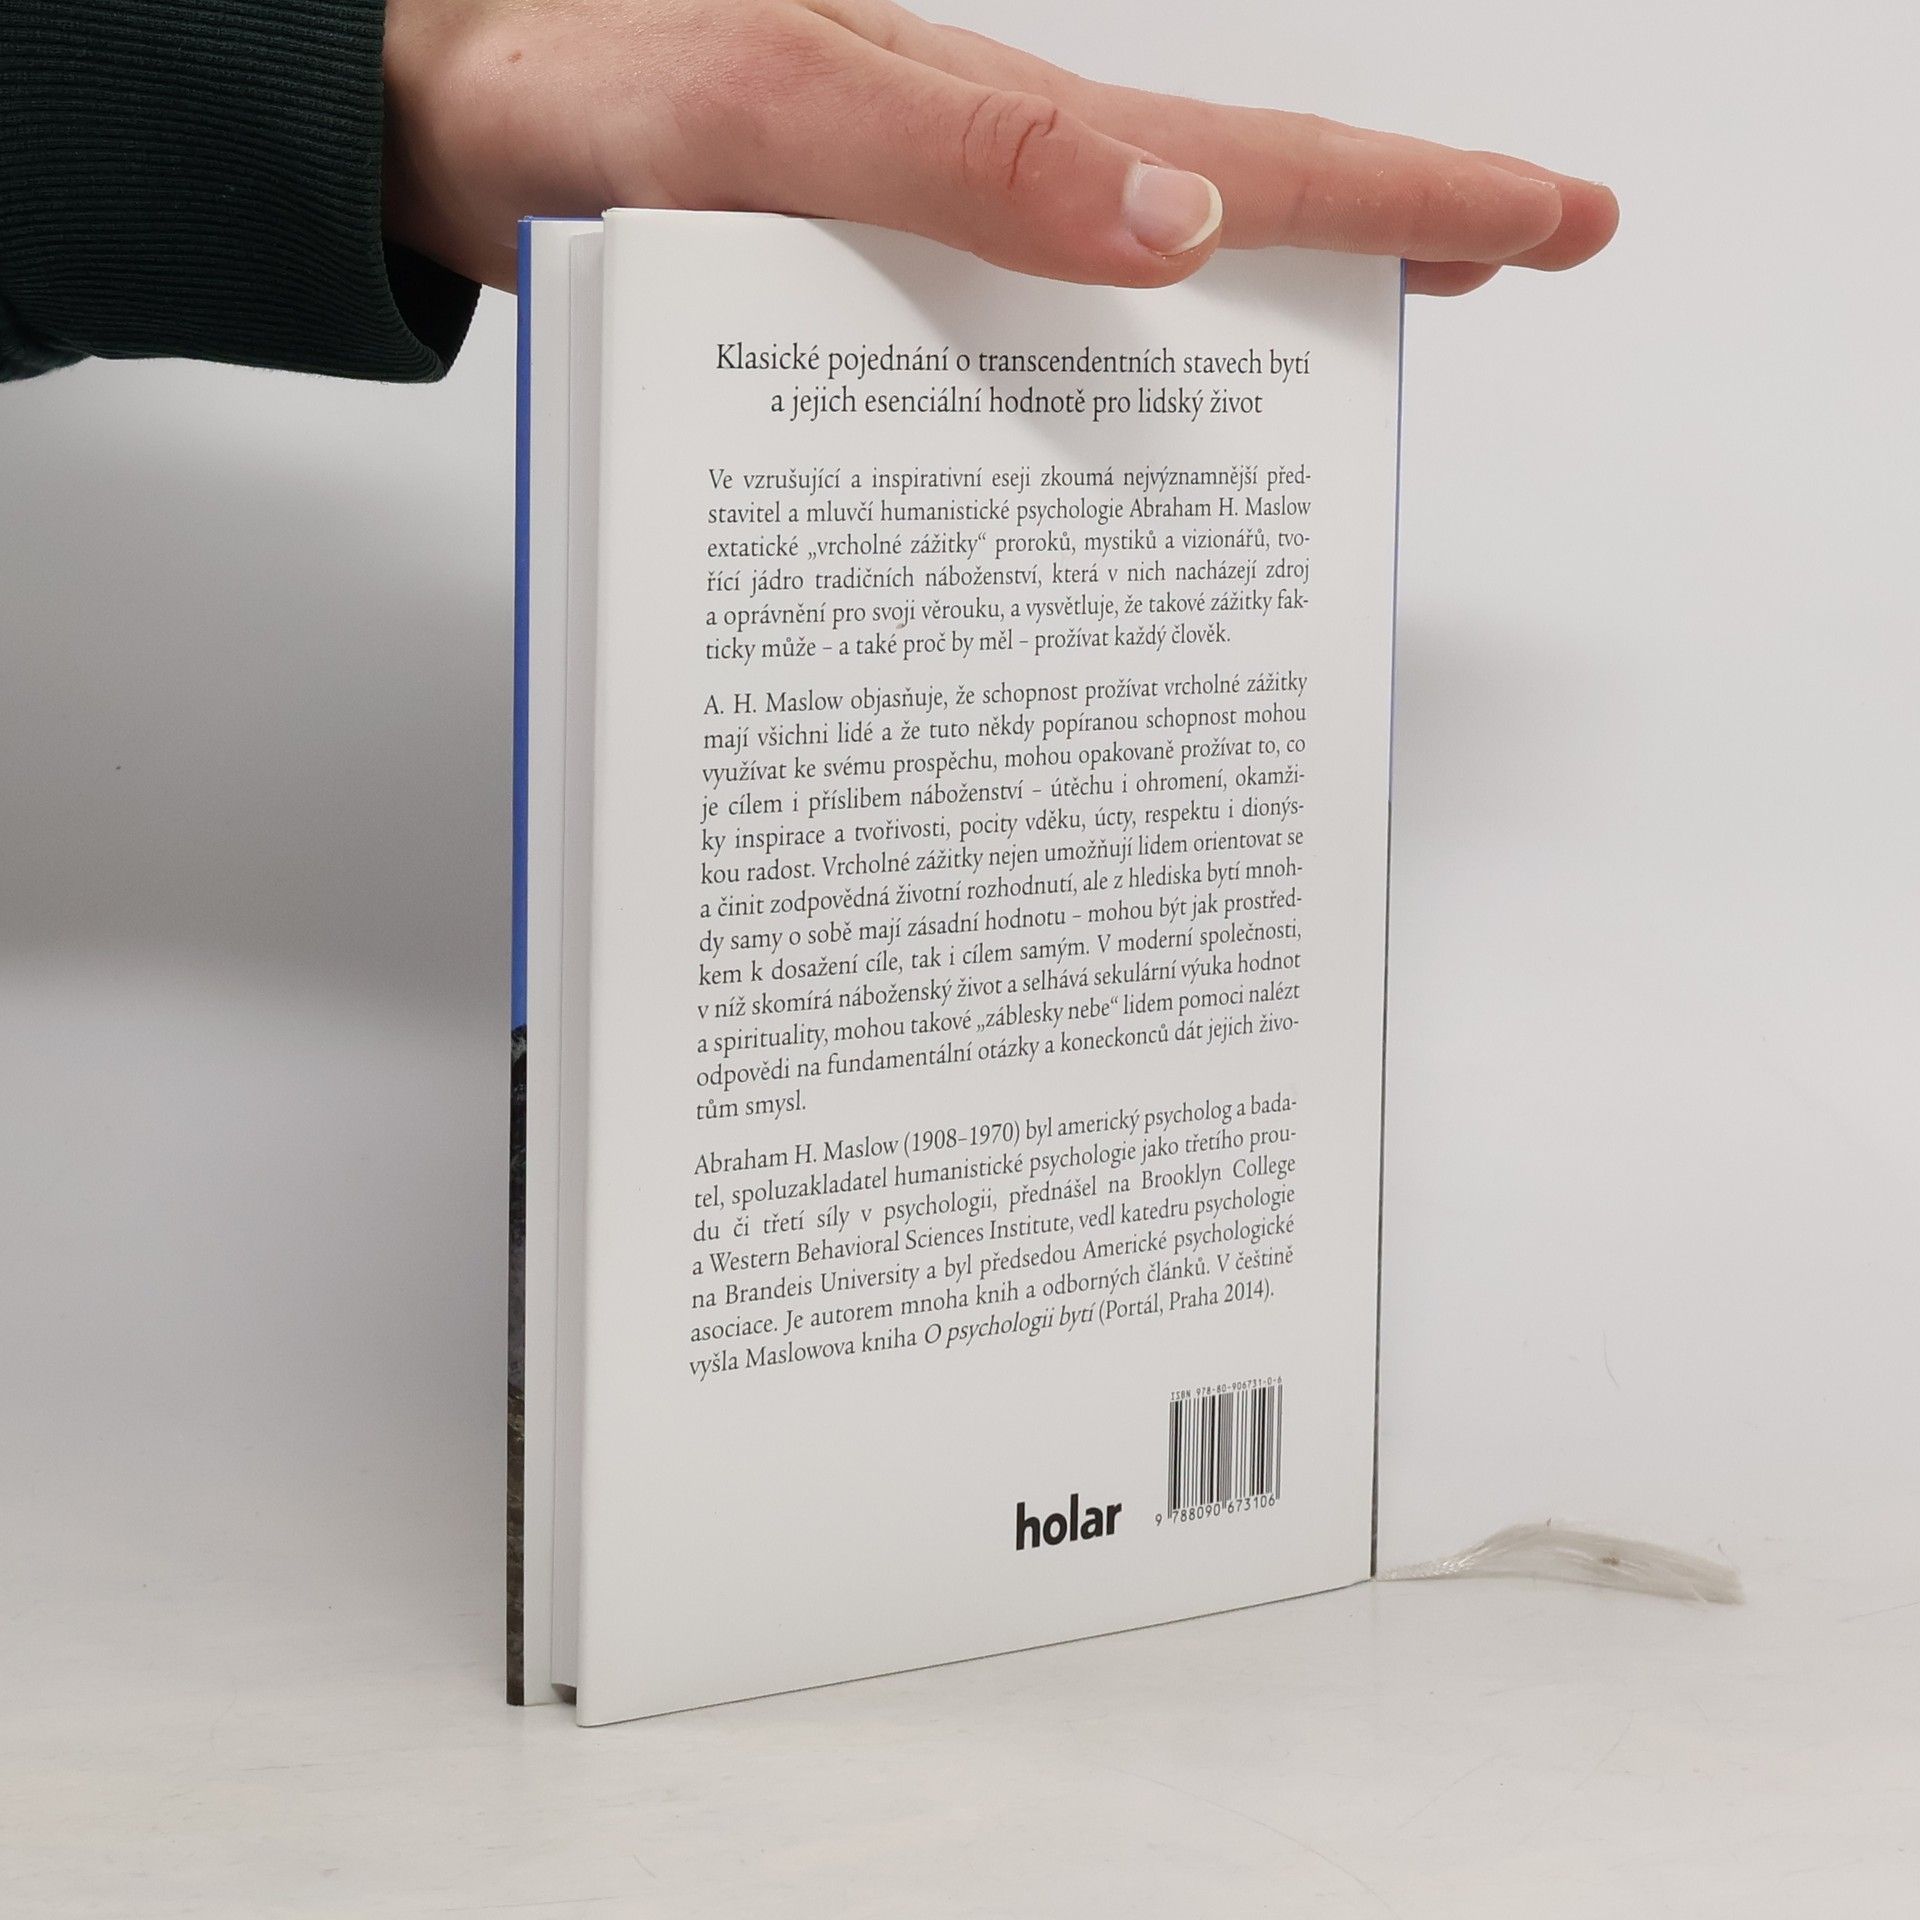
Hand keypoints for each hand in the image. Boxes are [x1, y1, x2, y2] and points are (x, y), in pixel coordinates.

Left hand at [383, 0, 1616, 296]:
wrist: (435, 113)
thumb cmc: (577, 100)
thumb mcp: (772, 120)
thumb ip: (967, 162)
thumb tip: (1180, 223)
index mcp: (998, 130)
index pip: (1251, 163)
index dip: (1416, 193)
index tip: (1560, 217)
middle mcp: (984, 175)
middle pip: (1223, 206)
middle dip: (1379, 239)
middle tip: (1505, 270)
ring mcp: (932, 223)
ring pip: (1130, 270)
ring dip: (1249, 304)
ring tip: (1347, 347)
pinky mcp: (864, 274)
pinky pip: (1016, 319)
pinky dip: (1097, 361)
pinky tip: (1107, 400)